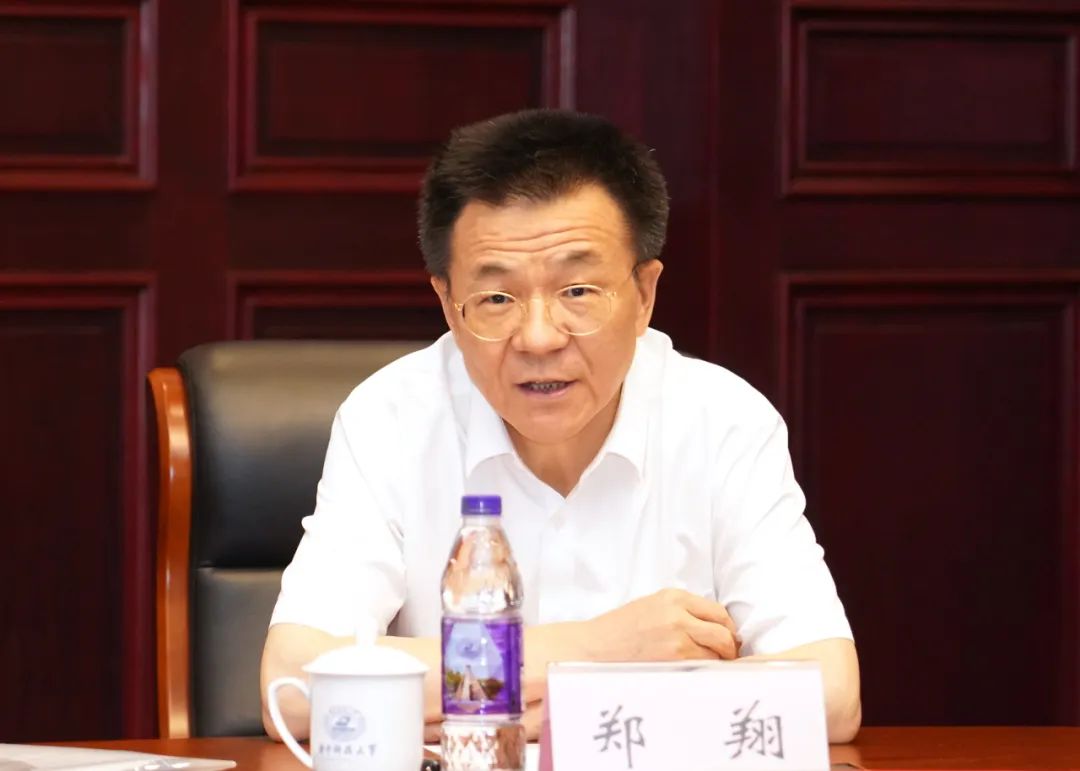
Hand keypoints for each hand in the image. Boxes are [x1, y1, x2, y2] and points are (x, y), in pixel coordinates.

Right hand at [580, 588, 739, 661]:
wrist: (596, 646)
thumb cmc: (621, 629)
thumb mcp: (653, 606)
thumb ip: (682, 611)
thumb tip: (712, 627)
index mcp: (674, 597)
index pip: (718, 611)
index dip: (727, 627)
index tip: (728, 638)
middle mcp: (679, 614)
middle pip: (723, 631)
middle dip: (730, 646)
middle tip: (727, 656)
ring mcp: (678, 637)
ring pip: (716, 651)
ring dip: (719, 661)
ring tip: (713, 666)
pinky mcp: (674, 658)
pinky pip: (703, 666)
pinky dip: (706, 670)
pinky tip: (699, 672)